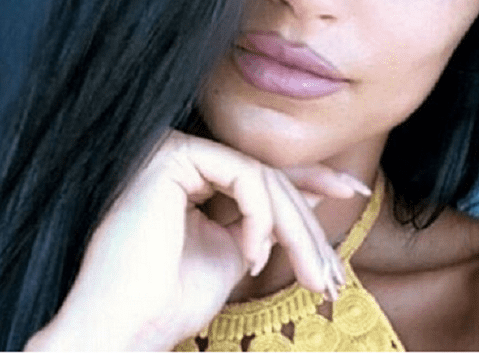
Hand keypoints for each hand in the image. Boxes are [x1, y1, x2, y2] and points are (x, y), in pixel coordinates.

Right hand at [25, 131, 367, 350]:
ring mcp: (173, 151)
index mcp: (192, 177)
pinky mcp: (172, 156)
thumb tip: (313, 188)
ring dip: (293, 229)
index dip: (312, 178)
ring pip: (260, 176)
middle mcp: (181, 156)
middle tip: (330, 274)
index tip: (353, 192)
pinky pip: (243, 176)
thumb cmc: (171, 299)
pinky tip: (255, 257)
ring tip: (307, 276)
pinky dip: (262, 218)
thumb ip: (267, 219)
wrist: (125, 327)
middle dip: (307, 226)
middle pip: (266, 177)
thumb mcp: (237, 252)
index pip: (260, 172)